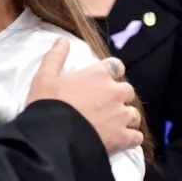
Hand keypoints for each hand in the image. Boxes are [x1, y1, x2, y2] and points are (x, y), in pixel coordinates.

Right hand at [25, 38, 142, 153]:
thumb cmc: (48, 104)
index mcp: (99, 74)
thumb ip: (56, 56)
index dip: (112, 73)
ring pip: (134, 114)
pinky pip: (137, 136)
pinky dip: (131, 138)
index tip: (104, 81)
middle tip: (105, 106)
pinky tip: (122, 140)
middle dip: (119, 97)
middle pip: (127, 91)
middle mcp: (115, 92)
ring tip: (112, 125)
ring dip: (125, 118)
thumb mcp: (44, 77)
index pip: (117, 66)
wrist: (52, 137)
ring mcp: (121, 115)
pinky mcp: (123, 137)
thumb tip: (63, 40)